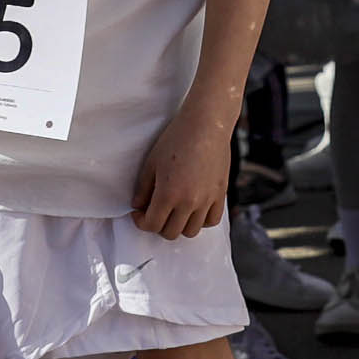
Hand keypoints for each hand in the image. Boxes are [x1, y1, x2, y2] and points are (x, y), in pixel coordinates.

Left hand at [131, 104, 232, 239]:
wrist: (206, 125)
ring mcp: (207, 200)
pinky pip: (211, 221)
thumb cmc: (176, 139)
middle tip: (154, 212)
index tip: (139, 213)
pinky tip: (193, 209)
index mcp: (169, 194)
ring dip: (179, 225)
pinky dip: (200, 221)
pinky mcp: (220, 194)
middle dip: (158, 225)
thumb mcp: (151, 162)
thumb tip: (138, 206)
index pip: (152, 224)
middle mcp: (189, 202)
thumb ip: (143, 189)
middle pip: (170, 233)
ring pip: (191, 231)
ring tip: (174, 211)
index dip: (141, 222)